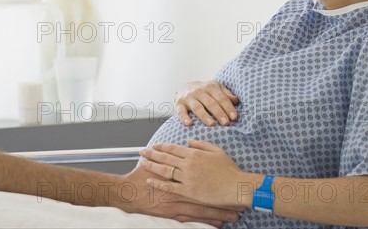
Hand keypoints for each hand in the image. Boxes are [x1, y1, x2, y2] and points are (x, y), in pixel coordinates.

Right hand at [119, 162, 240, 227]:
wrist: (128, 192)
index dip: (217, 180)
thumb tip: (186, 146)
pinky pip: (194, 217)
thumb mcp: (159, 162)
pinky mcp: (173, 212)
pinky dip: (206, 219)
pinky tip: (217, 222)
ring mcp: (178, 201)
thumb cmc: (140, 178)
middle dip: (223, 198)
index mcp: (178, 172)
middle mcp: (181, 187)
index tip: (232, 182)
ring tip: (233, 214)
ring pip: (203, 207)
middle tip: (238, 202)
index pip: (202, 176)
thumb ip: (171, 156)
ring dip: (219, 211)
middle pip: (206, 193)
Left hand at [140, 139, 254, 208]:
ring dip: (152, 166)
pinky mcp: (189, 191)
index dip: (162, 147)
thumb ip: (201, 144)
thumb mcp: (217, 151)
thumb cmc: (229, 169)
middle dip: (152, 154)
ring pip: (165, 170)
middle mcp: (188, 164)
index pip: (173, 148)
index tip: (154, 145)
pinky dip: (158, 183)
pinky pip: (170, 187)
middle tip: (141, 151)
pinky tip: (150, 180)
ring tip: (142, 162)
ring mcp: (187, 178)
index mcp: (195, 154)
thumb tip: (189, 141)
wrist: (236, 186)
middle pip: (165, 158)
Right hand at [175, 81, 238, 126]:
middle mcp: (199, 91)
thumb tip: (236, 100)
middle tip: (226, 123)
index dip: (228, 107)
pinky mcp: (178, 104)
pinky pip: (181, 111)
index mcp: (210, 86)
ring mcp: (188, 97)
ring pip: (197, 107)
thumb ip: (226, 94)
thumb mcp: (216, 88)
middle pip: (210, 103)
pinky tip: (189, 124)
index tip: (234, 117)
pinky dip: (184, 117)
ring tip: (212, 124)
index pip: (221, 98)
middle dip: (219, 113)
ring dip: (204, 116)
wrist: (184, 87)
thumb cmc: (205, 91)